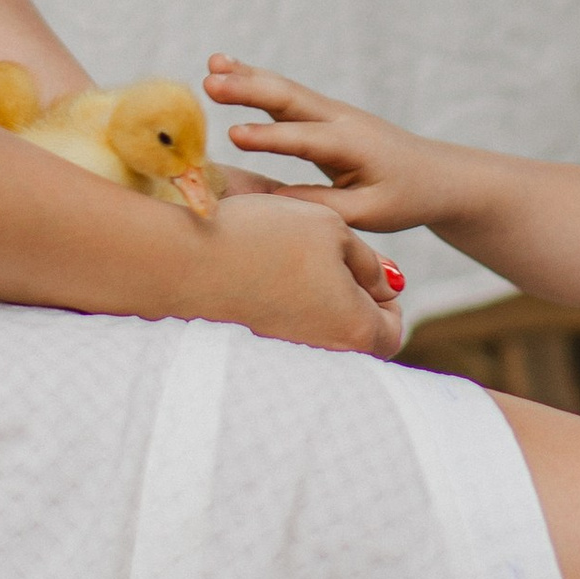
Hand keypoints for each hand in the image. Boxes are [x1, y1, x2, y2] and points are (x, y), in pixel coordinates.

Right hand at [195, 187, 407, 356]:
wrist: (186, 259)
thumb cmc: (266, 236)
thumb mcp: (332, 228)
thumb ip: (368, 260)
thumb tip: (389, 284)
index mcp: (355, 328)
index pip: (393, 332)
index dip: (389, 299)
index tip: (371, 269)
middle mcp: (323, 350)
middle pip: (357, 334)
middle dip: (354, 296)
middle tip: (337, 257)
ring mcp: (287, 348)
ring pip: (322, 326)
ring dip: (321, 295)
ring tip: (302, 254)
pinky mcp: (258, 338)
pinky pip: (289, 324)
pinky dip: (290, 298)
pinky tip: (273, 264)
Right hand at [204, 55, 448, 230]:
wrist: (436, 175)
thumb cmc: (405, 198)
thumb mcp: (370, 214)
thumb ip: (324, 207)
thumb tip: (275, 203)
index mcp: (352, 146)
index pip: (305, 140)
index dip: (270, 138)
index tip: (232, 135)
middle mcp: (340, 120)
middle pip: (289, 100)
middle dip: (249, 90)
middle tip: (209, 84)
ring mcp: (332, 112)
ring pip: (285, 90)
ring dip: (247, 76)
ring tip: (211, 65)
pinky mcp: (324, 113)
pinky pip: (286, 94)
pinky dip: (257, 79)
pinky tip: (228, 67)